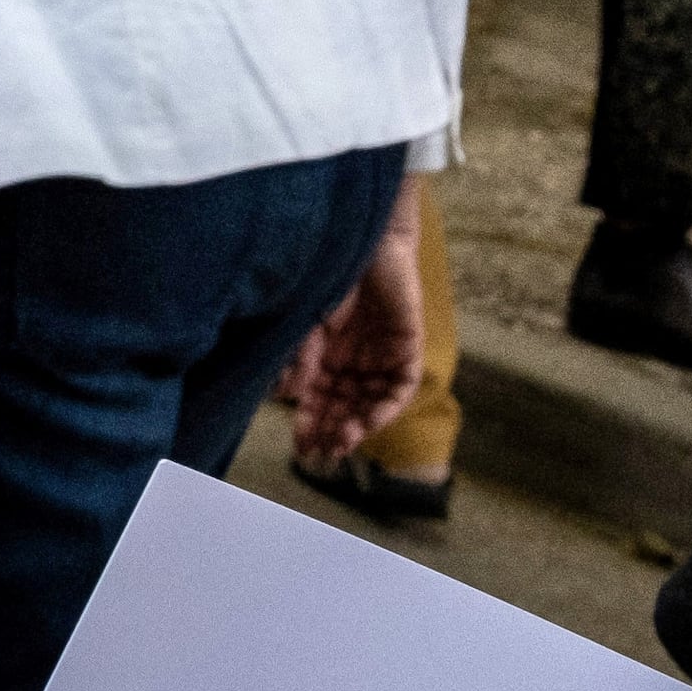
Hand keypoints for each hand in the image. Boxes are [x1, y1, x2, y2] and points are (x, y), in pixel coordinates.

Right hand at [283, 204, 425, 458]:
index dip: (309, 422)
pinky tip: (366, 422)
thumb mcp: (306, 320)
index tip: (300, 447)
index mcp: (326, 350)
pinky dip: (383, 408)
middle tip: (320, 454)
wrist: (365, 235)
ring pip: (370, 402)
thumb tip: (284, 396)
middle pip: (344, 405)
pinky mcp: (407, 348)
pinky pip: (398, 389)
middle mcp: (354, 357)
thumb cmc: (328, 271)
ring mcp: (381, 354)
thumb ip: (300, 357)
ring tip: (340, 444)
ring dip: (355, 425)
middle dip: (331, 431)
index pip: (317, 396)